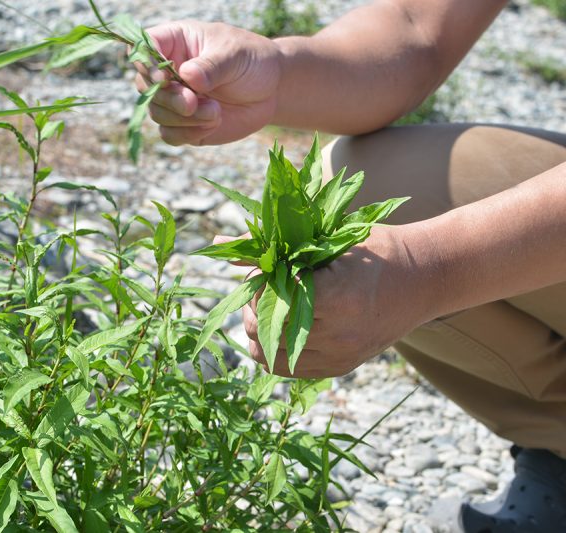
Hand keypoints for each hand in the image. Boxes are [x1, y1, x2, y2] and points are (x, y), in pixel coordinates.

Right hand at [135, 21, 281, 145]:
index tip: (165, 79)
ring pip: (157, 113)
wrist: (270, 90)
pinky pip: (170, 134)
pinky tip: (212, 124)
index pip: (144, 48)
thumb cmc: (251, 61)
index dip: (147, 65)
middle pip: (146, 87)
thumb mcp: (234, 55)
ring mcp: (173, 99)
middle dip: (168, 98)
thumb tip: (186, 75)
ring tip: (215, 112)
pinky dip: (188, 133)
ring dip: (184, 118)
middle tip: (192, 102)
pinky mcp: (183, 124)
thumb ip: (211, 65)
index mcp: (174, 42)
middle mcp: (167, 72)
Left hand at [235, 225, 439, 377]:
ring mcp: (339, 356)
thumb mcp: (325, 240)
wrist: (425, 279)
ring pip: (267, 356)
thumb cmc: (375, 249)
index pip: (268, 298)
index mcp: (336, 296)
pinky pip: (286, 369)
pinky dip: (274, 349)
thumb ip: (272, 250)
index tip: (266, 268)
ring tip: (272, 308)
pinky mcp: (340, 368)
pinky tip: (283, 325)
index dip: (257, 282)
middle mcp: (338, 334)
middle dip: (254, 306)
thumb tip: (217, 246)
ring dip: (259, 331)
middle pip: (262, 329)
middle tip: (265, 287)